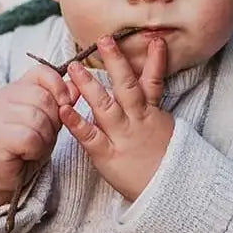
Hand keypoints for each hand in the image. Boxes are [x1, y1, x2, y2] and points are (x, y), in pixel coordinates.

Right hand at [0, 65, 77, 210]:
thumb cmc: (22, 146)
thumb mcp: (46, 121)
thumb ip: (59, 103)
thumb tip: (76, 86)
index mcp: (16, 89)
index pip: (42, 72)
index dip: (59, 87)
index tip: (64, 106)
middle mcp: (4, 97)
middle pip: (45, 99)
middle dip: (54, 121)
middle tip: (43, 135)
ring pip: (39, 119)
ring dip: (45, 138)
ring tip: (34, 146)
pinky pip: (30, 138)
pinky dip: (35, 150)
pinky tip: (26, 154)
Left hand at [61, 35, 173, 201]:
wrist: (168, 192)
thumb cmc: (166, 163)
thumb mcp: (167, 131)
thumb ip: (155, 110)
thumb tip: (149, 90)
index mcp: (152, 114)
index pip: (153, 82)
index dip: (154, 61)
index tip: (154, 40)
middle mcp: (136, 121)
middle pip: (126, 87)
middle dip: (115, 62)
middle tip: (104, 40)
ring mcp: (122, 137)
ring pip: (105, 106)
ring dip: (89, 85)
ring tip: (75, 67)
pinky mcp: (107, 155)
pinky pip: (90, 137)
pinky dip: (76, 122)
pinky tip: (63, 109)